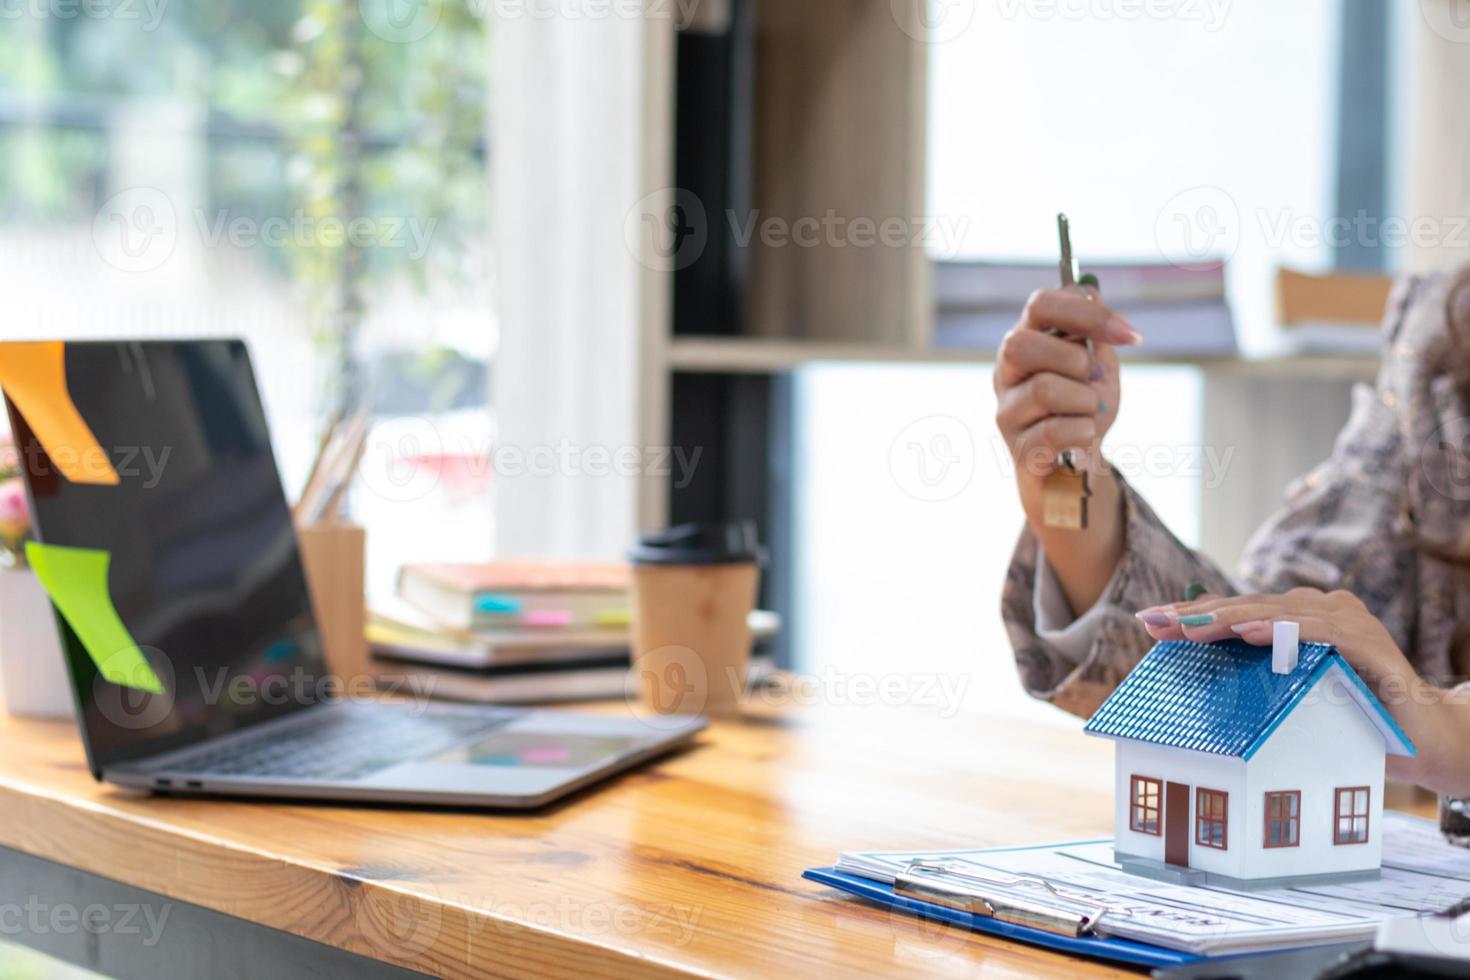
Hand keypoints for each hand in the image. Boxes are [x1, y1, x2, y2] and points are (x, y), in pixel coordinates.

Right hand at [994, 286, 1137, 493]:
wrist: (1078, 470)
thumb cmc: (1083, 411)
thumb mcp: (1098, 368)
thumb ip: (1094, 334)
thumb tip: (1091, 291)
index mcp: (1027, 342)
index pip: (1041, 305)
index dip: (1087, 313)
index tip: (1130, 335)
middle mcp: (1006, 373)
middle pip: (1022, 345)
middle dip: (1074, 360)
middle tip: (1093, 379)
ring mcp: (1007, 411)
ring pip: (1045, 389)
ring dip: (1085, 401)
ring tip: (1089, 413)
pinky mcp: (1017, 449)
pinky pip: (1056, 431)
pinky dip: (1084, 431)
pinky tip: (1083, 437)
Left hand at [1135, 588, 1465, 793]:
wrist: (1426, 741)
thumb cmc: (1354, 720)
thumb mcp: (1293, 696)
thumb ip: (1257, 676)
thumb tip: (1192, 670)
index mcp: (1304, 616)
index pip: (1239, 609)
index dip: (1194, 613)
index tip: (1148, 620)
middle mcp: (1325, 609)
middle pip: (1250, 607)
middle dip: (1198, 615)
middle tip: (1155, 621)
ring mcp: (1349, 623)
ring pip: (1278, 614)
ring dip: (1230, 619)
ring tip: (1191, 626)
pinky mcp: (1369, 646)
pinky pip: (1320, 634)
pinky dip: (1284, 631)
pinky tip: (1250, 633)